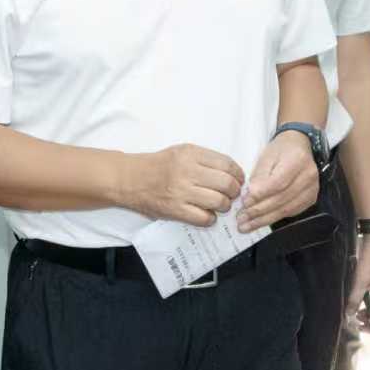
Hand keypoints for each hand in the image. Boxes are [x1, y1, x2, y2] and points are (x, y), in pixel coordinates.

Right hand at [121, 143, 244, 225]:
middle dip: (234, 191)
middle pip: (226, 184)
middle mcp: (187, 171)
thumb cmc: (159, 165)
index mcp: (191, 154)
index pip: (227, 164)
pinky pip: (204, 218)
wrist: (130, 179)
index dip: (238, 174)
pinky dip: (210, 218)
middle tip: (231, 194)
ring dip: (224, 206)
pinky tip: (206, 214)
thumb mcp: (182, 152)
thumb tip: (233, 174)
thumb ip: (206, 160)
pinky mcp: (175, 210)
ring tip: (220, 204)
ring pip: (218, 202)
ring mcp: (181, 192)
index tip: (239, 180)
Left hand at [238, 131, 318, 232]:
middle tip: (241, 218)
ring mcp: (312, 189)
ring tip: (246, 225)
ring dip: (264, 219)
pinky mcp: (310, 199)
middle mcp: (308, 176)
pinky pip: (291, 212)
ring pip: (285, 209)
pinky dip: (274, 218)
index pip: (277, 183)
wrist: (299, 147)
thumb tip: (250, 196)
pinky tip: (260, 221)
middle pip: (281, 199)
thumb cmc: (281, 150)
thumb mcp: (266, 156)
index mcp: (297, 160)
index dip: (260, 195)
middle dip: (259, 211)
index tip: (244, 202)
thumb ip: (258, 176)